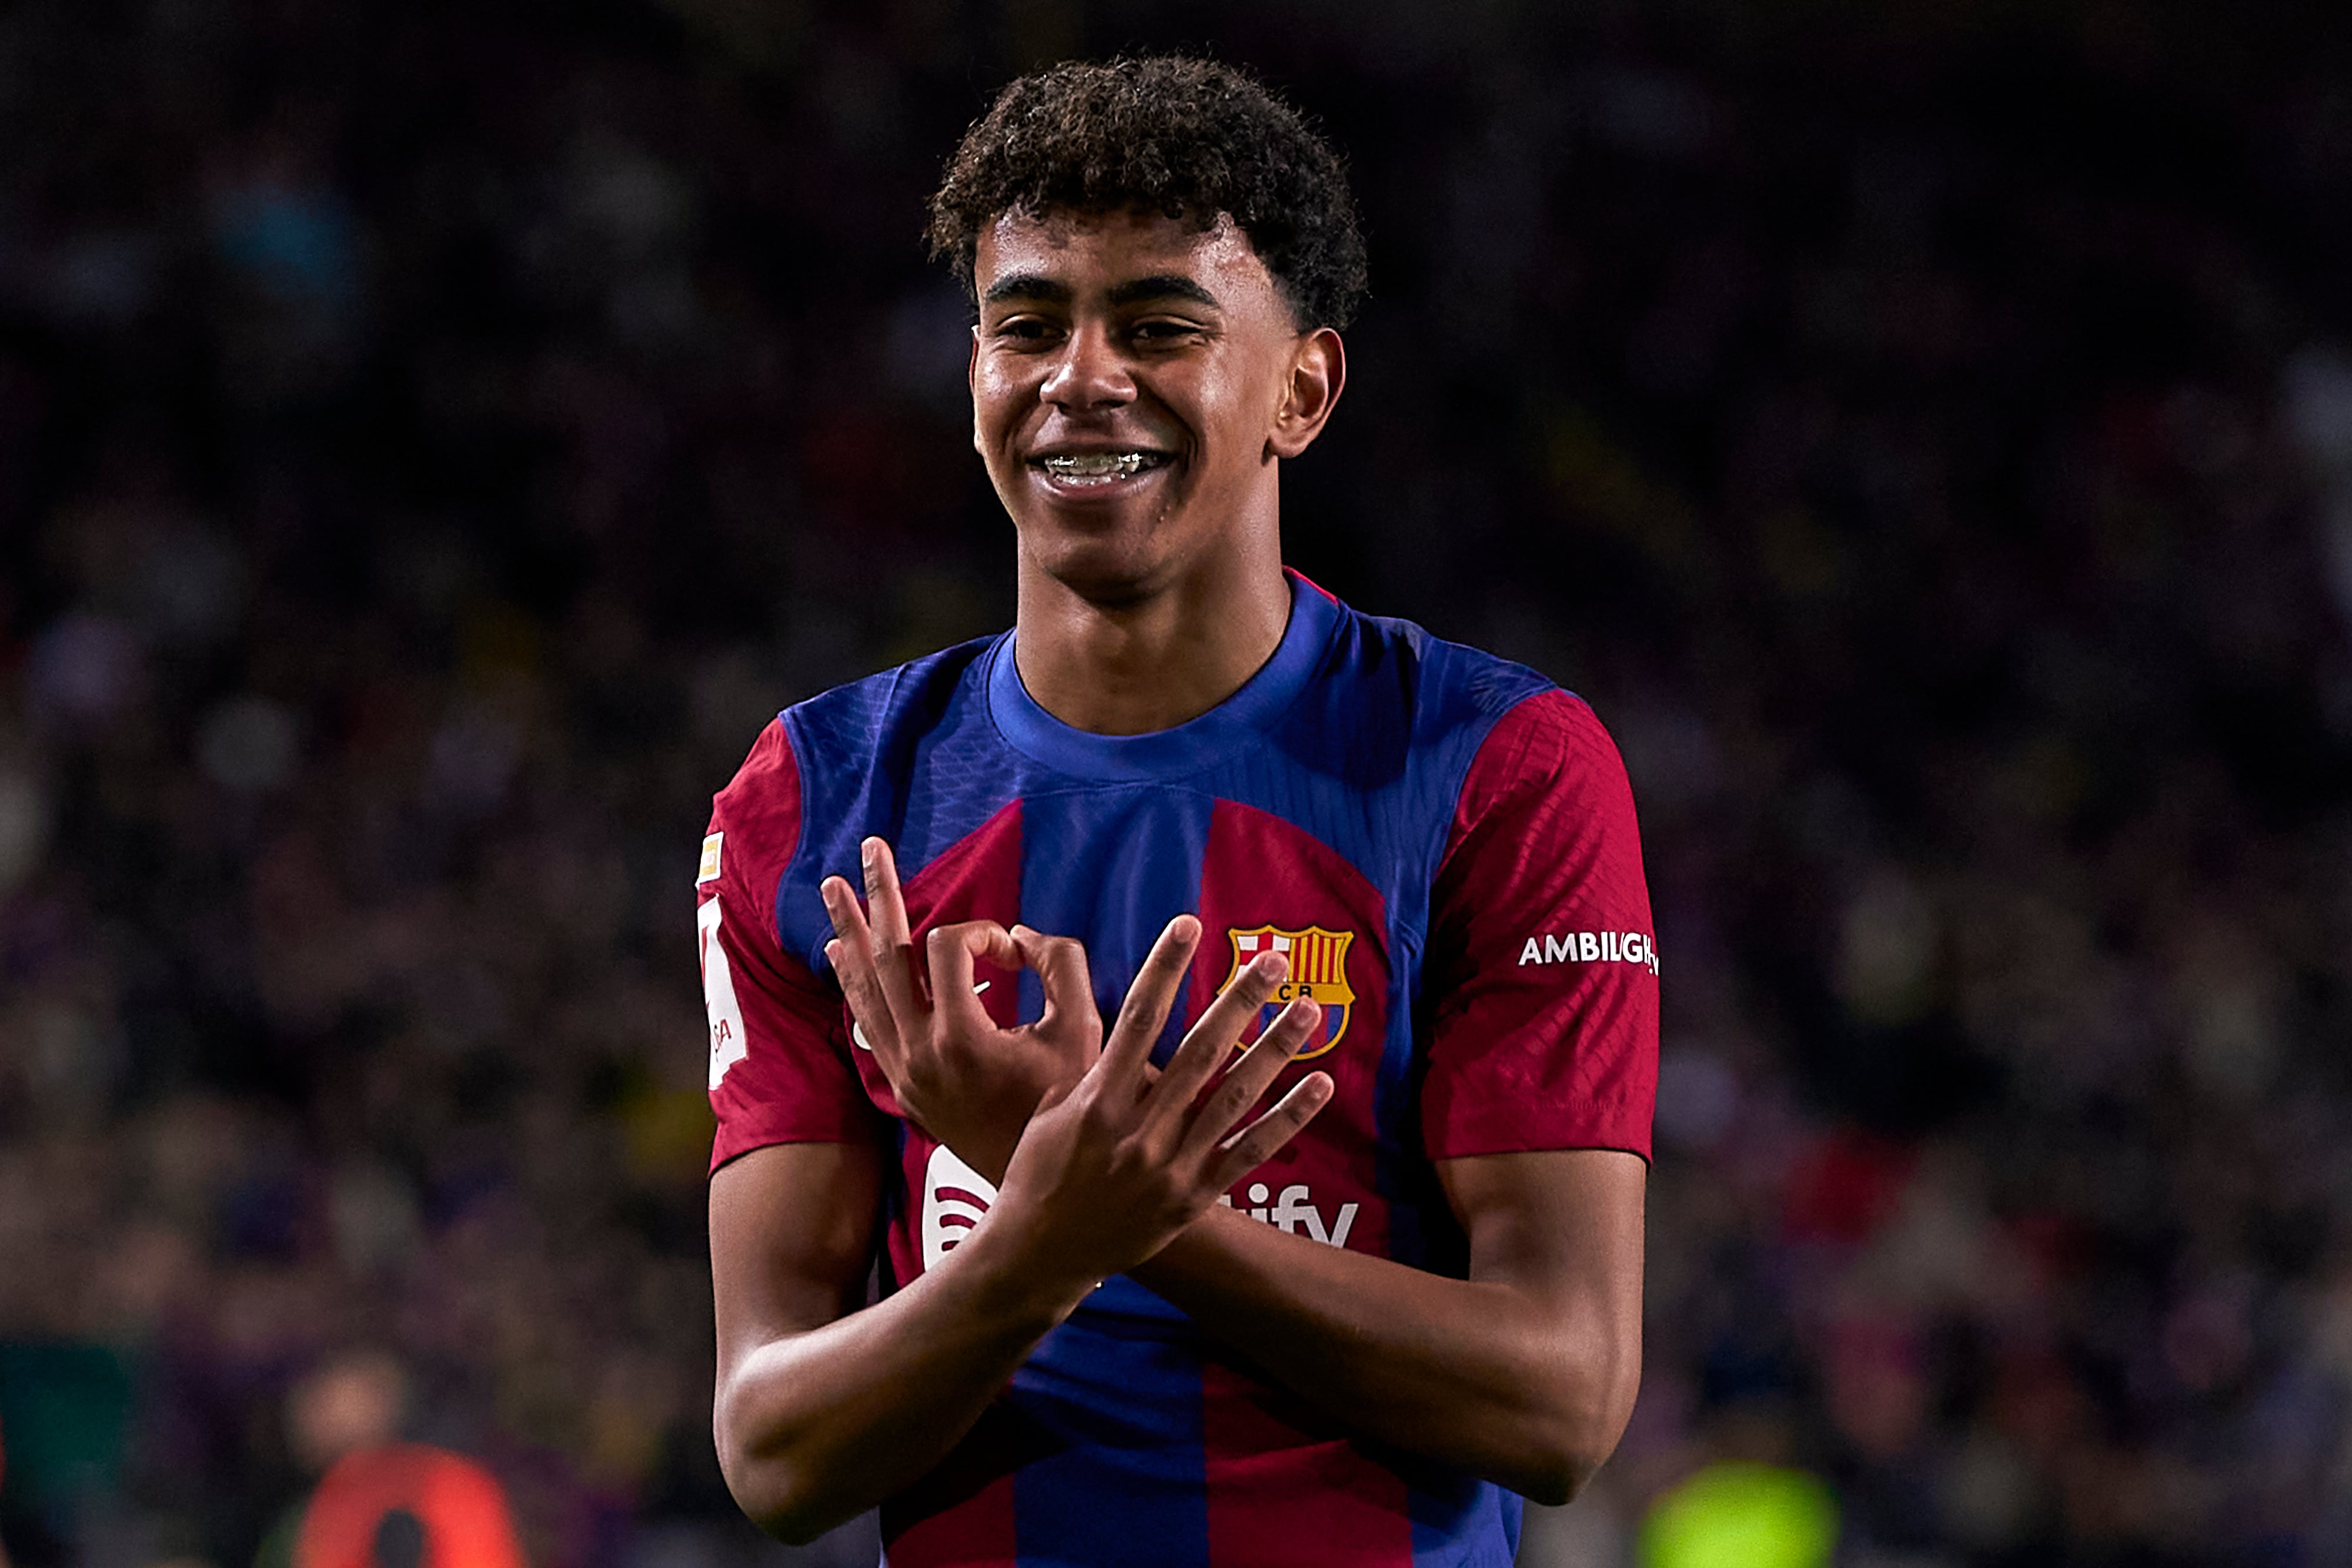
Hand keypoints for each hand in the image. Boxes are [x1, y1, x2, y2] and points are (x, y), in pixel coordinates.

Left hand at [822, 837, 1098, 1181]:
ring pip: (866, 989)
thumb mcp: (1083, 1027)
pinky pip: (868, 1023)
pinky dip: (854, 985)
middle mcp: (919, 1055)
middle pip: (886, 956)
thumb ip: (1059, 963)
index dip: (983, 934)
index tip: (1017, 954)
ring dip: (851, 935)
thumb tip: (1018, 934)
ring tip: (833, 890)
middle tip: (868, 849)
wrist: (1052, 1182)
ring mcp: (905, 1072)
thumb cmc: (1072, 1104)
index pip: (948, 949)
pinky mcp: (905, 1086)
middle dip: (879, 898)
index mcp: (960, 1039)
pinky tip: (841, 958)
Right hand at [985, 913, 1333, 1298]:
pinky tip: (1320, 1085)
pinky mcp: (1193, 1197)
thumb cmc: (1036, 1176)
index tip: (1188, 924)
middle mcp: (1138, 1129)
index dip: (1164, 968)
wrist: (1038, 1255)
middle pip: (1199, 1050)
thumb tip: (1114, 1030)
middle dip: (1238, 999)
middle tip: (1274, 959)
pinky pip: (1249, 1152)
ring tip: (1308, 1007)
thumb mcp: (1047, 1114)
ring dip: (1274, 1048)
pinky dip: (1288, 1119)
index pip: (1136, 1018)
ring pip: (1233, 1096)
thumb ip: (1085, 1071)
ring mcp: (1169, 1165)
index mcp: (1098, 1099)